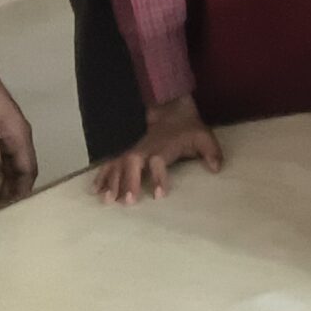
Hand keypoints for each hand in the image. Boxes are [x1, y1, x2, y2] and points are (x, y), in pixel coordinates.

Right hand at [93, 94, 223, 204]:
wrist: (170, 108)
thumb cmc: (187, 128)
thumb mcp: (203, 136)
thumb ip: (211, 152)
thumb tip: (217, 168)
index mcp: (164, 146)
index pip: (160, 161)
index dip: (160, 177)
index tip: (160, 195)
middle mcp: (145, 148)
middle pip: (134, 163)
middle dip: (129, 182)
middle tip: (127, 201)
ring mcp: (132, 148)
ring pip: (118, 164)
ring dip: (112, 182)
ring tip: (107, 200)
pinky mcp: (124, 150)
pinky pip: (109, 162)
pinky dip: (101, 175)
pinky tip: (94, 190)